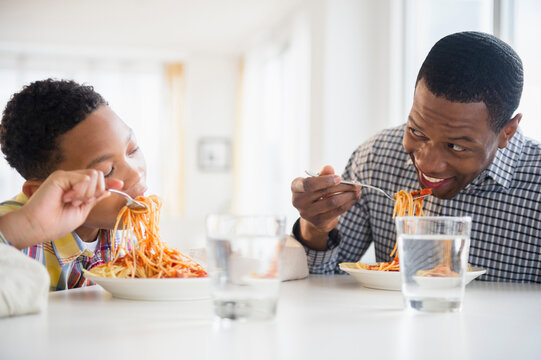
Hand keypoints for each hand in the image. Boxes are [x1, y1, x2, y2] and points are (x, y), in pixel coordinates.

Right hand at [0, 169, 122, 248]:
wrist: (39, 227)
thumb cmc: (56, 223)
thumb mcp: (82, 212)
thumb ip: (94, 200)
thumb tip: (108, 191)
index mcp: (76, 189)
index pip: (96, 181)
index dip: (109, 182)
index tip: (121, 184)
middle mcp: (71, 180)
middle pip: (98, 177)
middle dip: (96, 192)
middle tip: (80, 204)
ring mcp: (65, 177)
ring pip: (93, 176)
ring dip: (88, 193)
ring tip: (72, 202)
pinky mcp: (60, 176)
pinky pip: (85, 178)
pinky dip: (81, 191)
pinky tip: (68, 199)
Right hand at [291, 165, 360, 249]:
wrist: (313, 214)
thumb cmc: (315, 193)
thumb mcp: (317, 181)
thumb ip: (323, 174)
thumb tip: (329, 168)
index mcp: (296, 187)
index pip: (309, 184)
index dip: (325, 180)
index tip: (339, 178)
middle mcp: (298, 201)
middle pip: (324, 192)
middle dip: (343, 186)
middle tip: (356, 184)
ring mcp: (307, 213)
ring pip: (333, 202)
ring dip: (348, 196)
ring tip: (357, 191)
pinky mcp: (318, 221)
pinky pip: (337, 211)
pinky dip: (348, 204)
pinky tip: (354, 199)